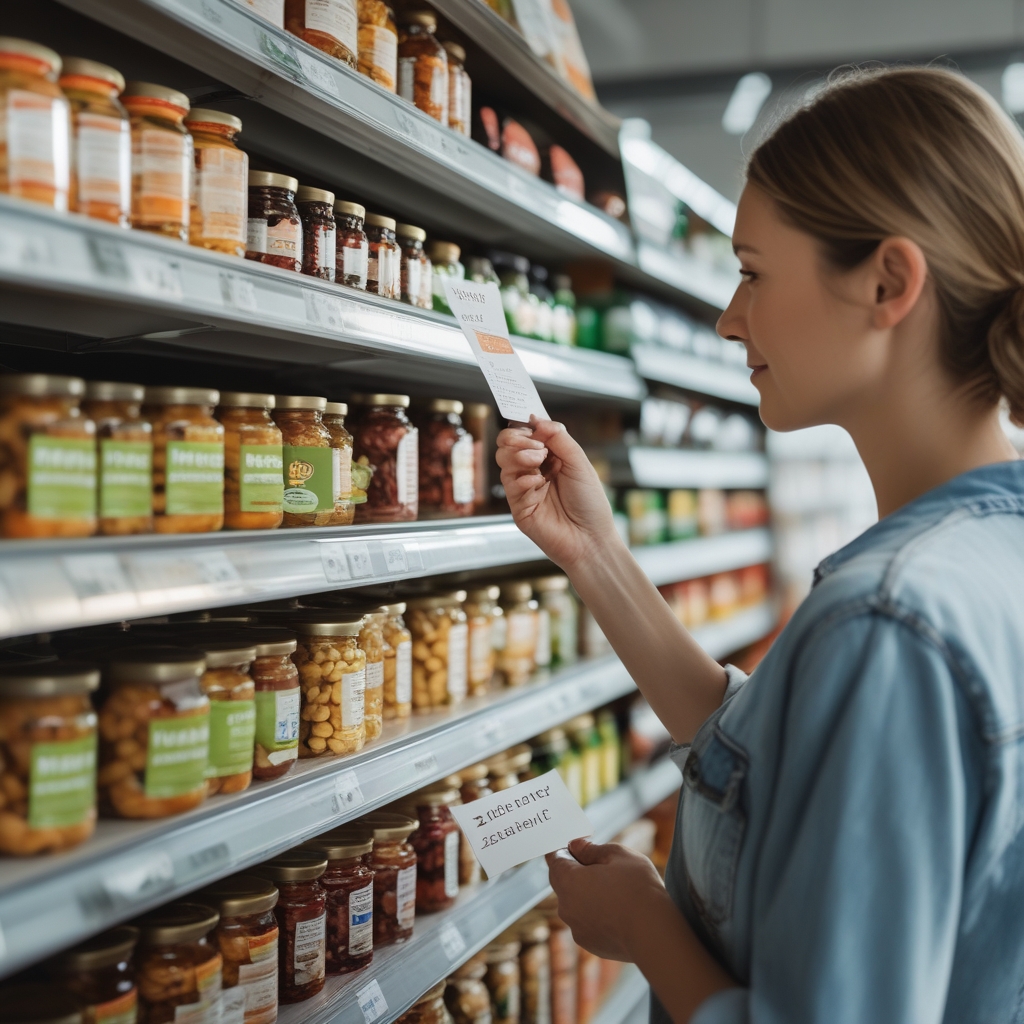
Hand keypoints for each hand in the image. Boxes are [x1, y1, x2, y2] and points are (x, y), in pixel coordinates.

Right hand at [496, 417, 618, 571]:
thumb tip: (537, 419)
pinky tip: (538, 485)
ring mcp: (524, 488)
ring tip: (538, 463)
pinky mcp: (517, 507)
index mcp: (549, 458)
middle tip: (537, 447)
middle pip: (507, 443)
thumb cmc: (590, 504)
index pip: (526, 433)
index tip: (529, 422)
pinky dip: (523, 479)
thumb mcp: (579, 463)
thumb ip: (559, 438)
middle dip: (517, 439)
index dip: (524, 425)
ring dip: (519, 455)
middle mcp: (534, 470)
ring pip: (503, 460)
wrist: (590, 538)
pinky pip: (509, 484)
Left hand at [546, 838, 672, 962]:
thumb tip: (576, 846)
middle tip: (602, 867)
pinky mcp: (590, 944)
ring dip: (587, 895)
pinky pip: (586, 922)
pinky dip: (596, 915)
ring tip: (615, 891)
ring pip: (575, 904)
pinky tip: (619, 911)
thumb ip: (591, 849)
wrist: (655, 934)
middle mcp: (566, 907)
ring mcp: (577, 929)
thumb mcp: (618, 855)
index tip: (578, 847)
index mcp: (568, 881)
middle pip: (563, 882)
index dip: (565, 850)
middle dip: (577, 872)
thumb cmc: (638, 889)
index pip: (554, 860)